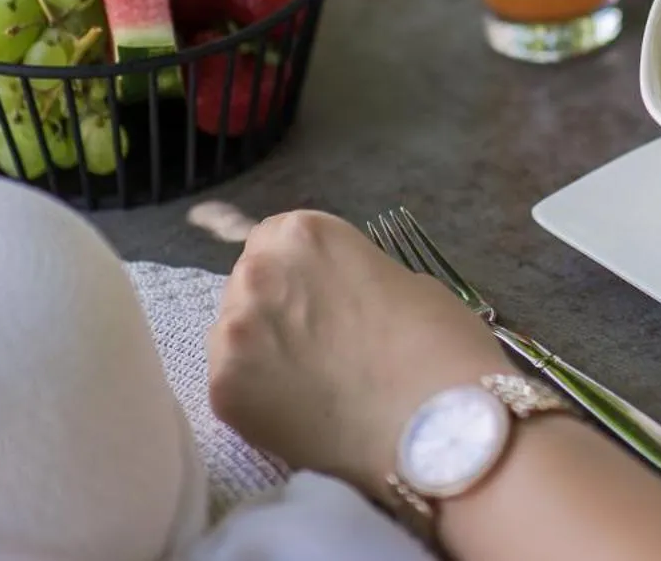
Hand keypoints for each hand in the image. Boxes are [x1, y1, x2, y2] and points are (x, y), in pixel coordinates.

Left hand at [209, 211, 508, 494]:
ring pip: (234, 336)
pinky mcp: (222, 391)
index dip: (298, 272)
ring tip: (309, 385)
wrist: (437, 425)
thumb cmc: (438, 342)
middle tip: (318, 344)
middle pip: (250, 283)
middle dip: (276, 308)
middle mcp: (257, 273)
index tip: (319, 298)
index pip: (275, 239)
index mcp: (303, 234)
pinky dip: (259, 398)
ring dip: (262, 352)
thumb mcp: (402, 280)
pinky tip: (299, 411)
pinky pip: (233, 386)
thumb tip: (336, 298)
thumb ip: (350, 278)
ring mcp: (233, 333)